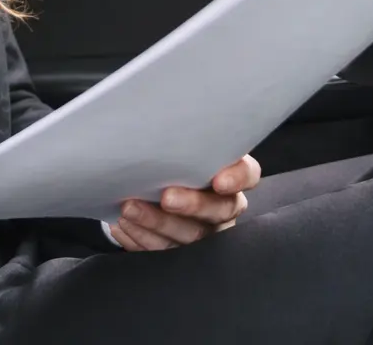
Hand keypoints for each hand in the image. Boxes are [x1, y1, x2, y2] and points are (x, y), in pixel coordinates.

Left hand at [109, 155, 260, 251]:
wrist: (146, 182)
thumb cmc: (169, 157)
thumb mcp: (180, 146)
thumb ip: (181, 141)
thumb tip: (155, 120)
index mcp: (231, 175)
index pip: (249, 174)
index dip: (238, 178)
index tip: (219, 179)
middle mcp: (223, 206)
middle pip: (217, 210)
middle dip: (191, 204)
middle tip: (166, 197)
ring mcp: (203, 232)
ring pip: (188, 235)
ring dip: (157, 223)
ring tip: (129, 209)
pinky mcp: (178, 252)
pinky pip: (163, 250)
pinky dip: (141, 238)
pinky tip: (123, 225)